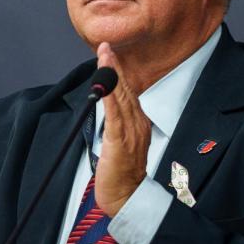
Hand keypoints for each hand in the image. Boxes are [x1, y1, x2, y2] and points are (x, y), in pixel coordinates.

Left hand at [94, 43, 150, 217]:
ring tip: (105, 55)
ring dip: (112, 74)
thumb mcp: (122, 143)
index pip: (128, 92)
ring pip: (121, 96)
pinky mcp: (120, 141)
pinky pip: (114, 114)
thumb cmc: (122, 173)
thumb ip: (118, 125)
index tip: (109, 53)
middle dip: (114, 66)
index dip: (118, 72)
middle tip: (105, 46)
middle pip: (126, 89)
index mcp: (139, 123)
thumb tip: (108, 108)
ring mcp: (131, 132)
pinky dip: (110, 96)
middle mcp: (138, 124)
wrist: (128, 197)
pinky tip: (104, 83)